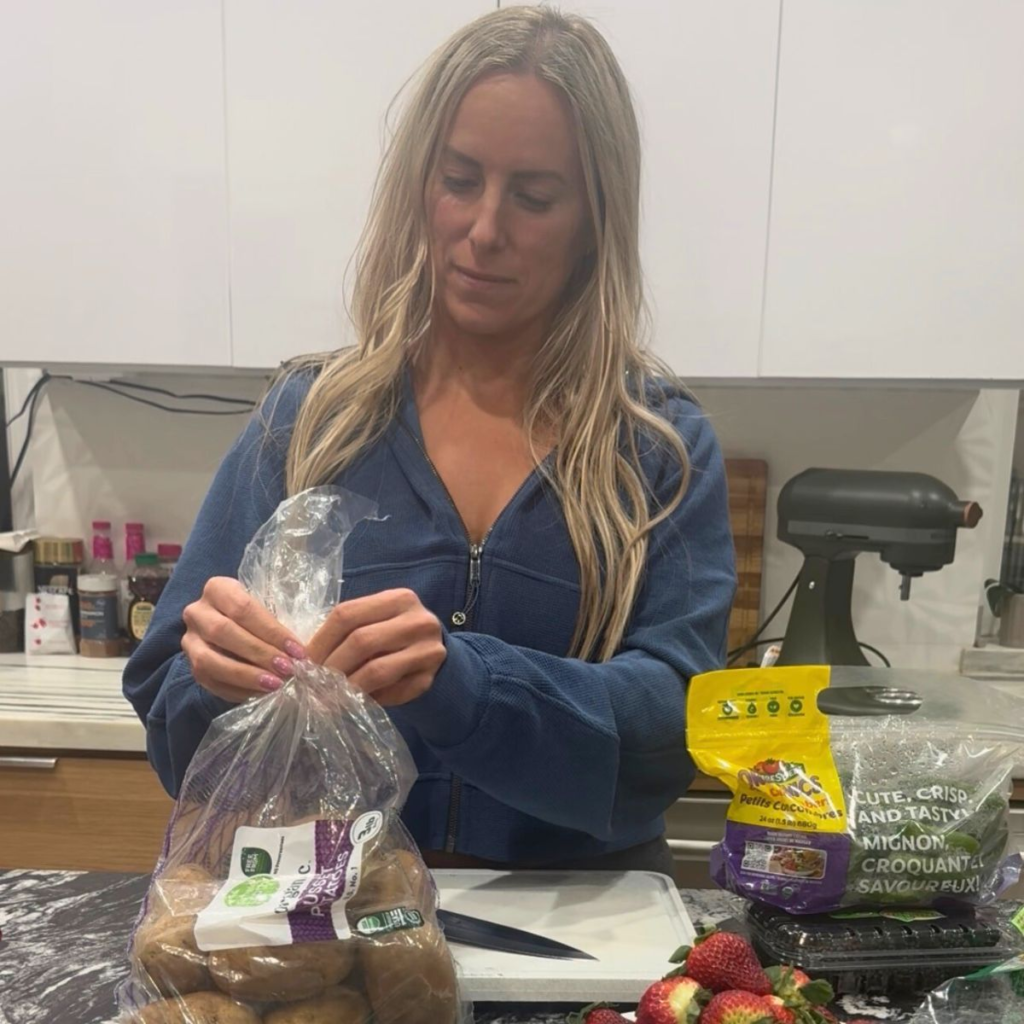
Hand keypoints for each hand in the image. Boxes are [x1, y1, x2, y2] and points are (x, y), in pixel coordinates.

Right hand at [182, 576, 305, 702]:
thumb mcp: (266, 608)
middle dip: (259, 653)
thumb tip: (299, 651)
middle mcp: (197, 612)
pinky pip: (209, 681)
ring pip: (209, 660)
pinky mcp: (190, 666)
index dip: (272, 631)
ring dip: (245, 675)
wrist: (230, 628)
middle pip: (223, 632)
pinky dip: (237, 690)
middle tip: (287, 669)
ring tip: (274, 684)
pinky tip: (260, 694)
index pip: (243, 608)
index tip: (297, 650)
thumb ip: (277, 622)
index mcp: (217, 589)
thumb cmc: (257, 616)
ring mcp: (189, 640)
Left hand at [305, 588, 445, 706]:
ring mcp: (428, 650)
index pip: (347, 614)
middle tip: (311, 684)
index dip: (320, 640)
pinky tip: (354, 702)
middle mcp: (418, 620)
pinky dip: (368, 699)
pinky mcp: (429, 679)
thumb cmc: (392, 636)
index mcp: (398, 598)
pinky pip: (390, 692)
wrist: (433, 652)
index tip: (301, 661)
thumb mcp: (374, 622)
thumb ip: (346, 632)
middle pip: (361, 641)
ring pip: (376, 670)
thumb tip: (302, 659)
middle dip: (331, 666)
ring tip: (327, 697)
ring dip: (346, 686)